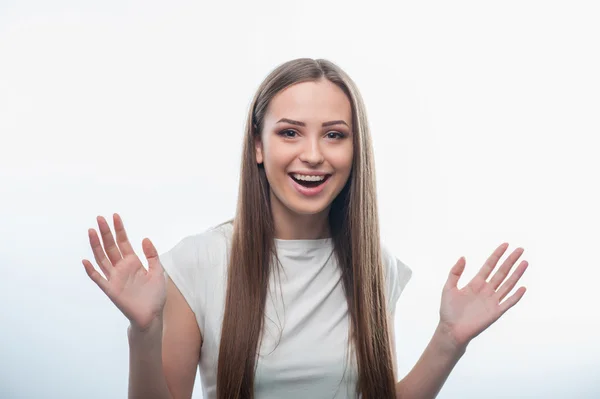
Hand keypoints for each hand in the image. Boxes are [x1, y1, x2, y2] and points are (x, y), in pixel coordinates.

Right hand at [82, 213, 166, 330]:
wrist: (152, 315)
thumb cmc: (155, 295)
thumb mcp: (158, 271)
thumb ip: (152, 255)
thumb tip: (145, 238)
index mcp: (133, 262)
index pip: (123, 242)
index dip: (120, 230)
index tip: (115, 216)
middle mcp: (122, 268)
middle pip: (111, 247)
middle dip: (106, 232)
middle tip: (100, 218)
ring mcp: (115, 278)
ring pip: (102, 258)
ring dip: (96, 245)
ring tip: (91, 231)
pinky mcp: (111, 290)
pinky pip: (99, 279)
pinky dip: (92, 271)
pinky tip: (86, 261)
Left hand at [438, 243, 528, 348]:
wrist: (451, 329)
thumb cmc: (448, 310)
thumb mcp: (448, 287)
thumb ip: (455, 272)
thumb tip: (463, 257)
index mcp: (475, 283)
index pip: (489, 266)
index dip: (497, 255)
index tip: (505, 245)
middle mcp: (486, 290)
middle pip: (501, 272)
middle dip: (510, 260)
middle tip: (520, 249)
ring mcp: (492, 301)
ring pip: (507, 284)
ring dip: (516, 274)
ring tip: (525, 262)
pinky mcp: (495, 312)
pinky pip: (508, 303)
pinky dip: (515, 296)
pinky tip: (523, 288)